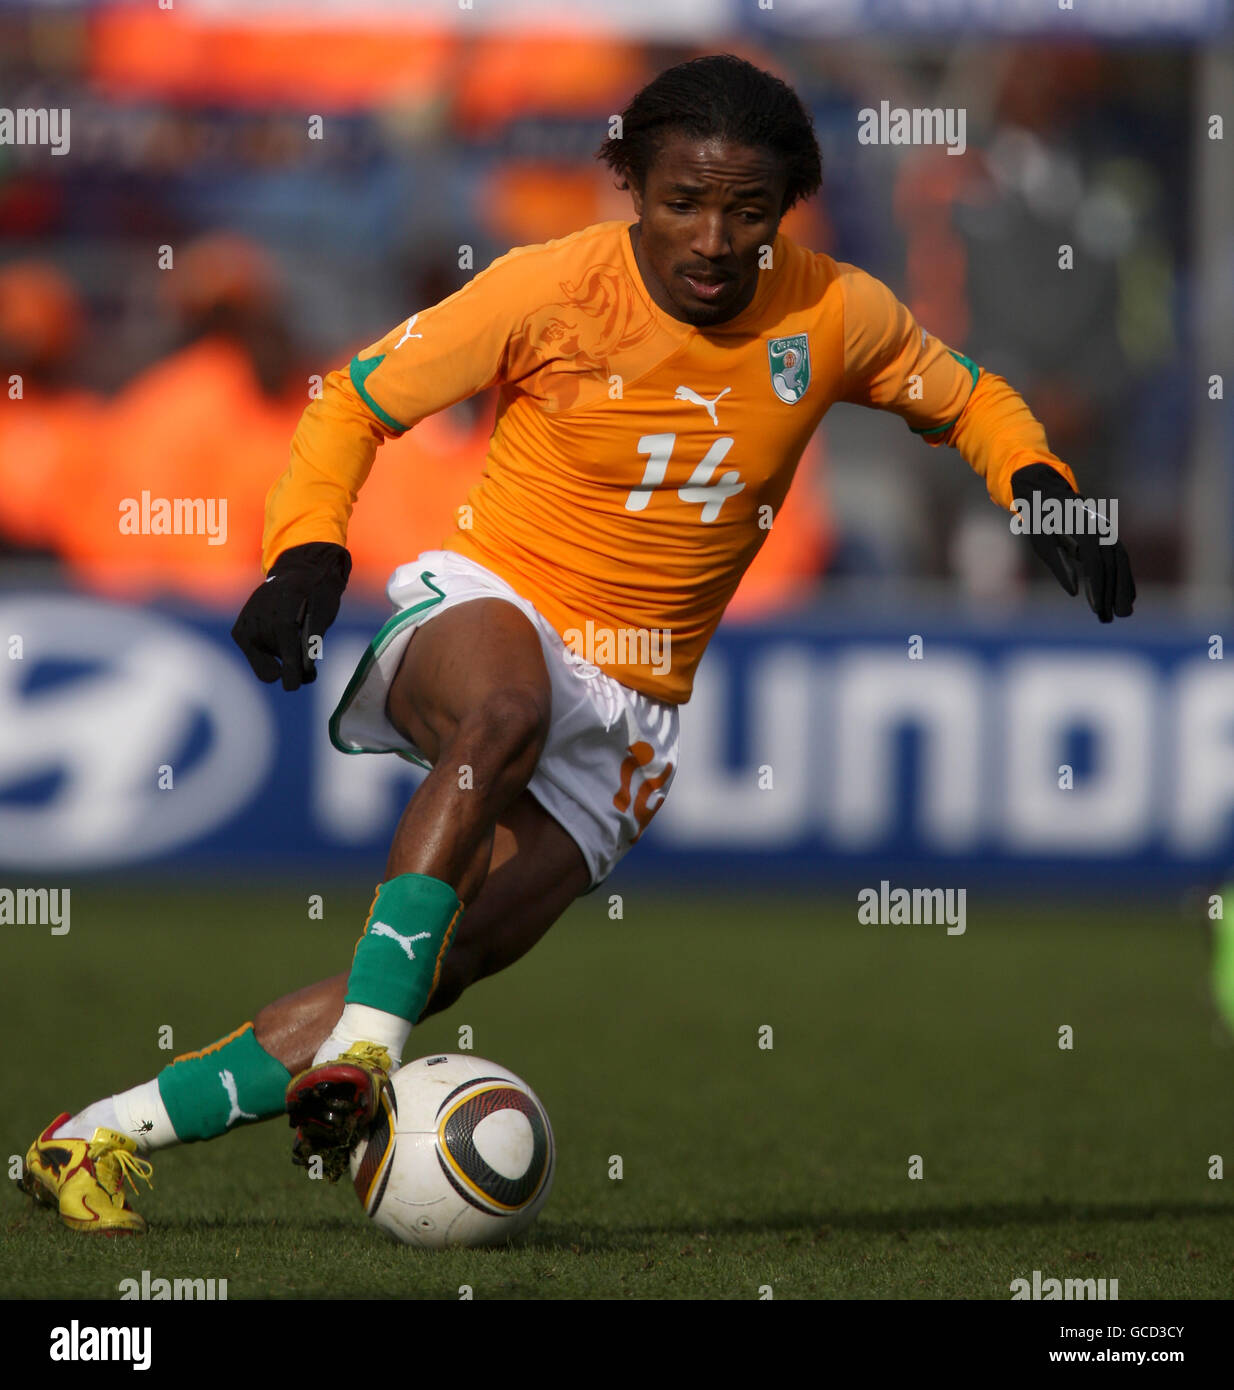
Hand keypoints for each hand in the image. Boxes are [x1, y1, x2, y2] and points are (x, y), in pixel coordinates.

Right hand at [231, 542, 351, 689]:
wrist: (298, 571)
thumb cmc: (317, 593)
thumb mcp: (325, 611)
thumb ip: (315, 639)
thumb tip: (305, 669)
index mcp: (285, 608)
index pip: (286, 645)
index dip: (291, 669)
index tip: (292, 685)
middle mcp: (259, 616)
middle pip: (274, 660)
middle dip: (292, 669)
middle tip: (309, 673)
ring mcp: (246, 623)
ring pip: (265, 661)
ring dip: (281, 661)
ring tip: (296, 648)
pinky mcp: (239, 631)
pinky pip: (255, 655)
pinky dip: (270, 655)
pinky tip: (280, 641)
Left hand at [1010, 464, 1134, 622]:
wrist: (1045, 494)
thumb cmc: (1039, 522)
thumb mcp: (1042, 543)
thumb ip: (1060, 566)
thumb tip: (1075, 592)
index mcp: (1082, 527)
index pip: (1095, 561)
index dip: (1097, 585)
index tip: (1095, 608)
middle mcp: (1100, 528)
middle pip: (1114, 563)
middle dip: (1116, 592)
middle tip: (1116, 618)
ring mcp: (1106, 531)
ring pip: (1121, 562)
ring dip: (1123, 589)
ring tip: (1123, 614)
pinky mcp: (1107, 537)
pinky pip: (1120, 560)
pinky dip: (1124, 578)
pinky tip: (1128, 598)